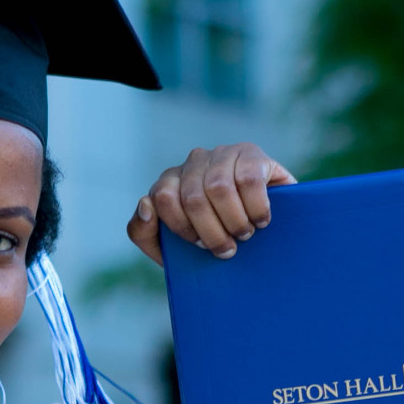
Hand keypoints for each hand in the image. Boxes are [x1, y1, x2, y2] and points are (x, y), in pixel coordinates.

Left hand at [127, 143, 295, 264]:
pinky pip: (248, 180)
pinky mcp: (251, 154)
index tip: (201, 246)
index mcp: (170, 180)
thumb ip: (142, 231)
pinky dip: (256, 207)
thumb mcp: (168, 246)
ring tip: (245, 235)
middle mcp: (194, 161)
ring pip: (219, 188)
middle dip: (212, 233)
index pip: (163, 198)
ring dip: (235, 221)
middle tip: (228, 249)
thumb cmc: (210, 238)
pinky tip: (261, 220)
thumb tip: (145, 204)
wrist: (260, 234)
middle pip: (193, 198)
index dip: (182, 228)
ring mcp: (223, 154)